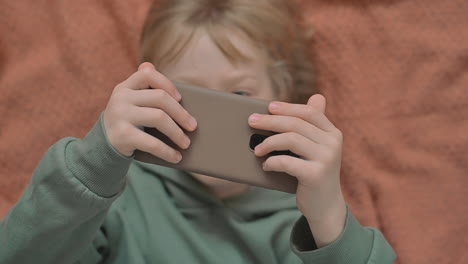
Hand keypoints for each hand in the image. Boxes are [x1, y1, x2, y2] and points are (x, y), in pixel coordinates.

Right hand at [103, 62, 196, 162]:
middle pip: (160, 98)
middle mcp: (121, 98)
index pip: (148, 75)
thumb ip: (141, 87)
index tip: (180, 98)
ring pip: (159, 118)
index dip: (167, 84)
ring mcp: (120, 116)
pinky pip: (152, 143)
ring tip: (186, 143)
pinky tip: (176, 157)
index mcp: (125, 87)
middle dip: (181, 113)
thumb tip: (151, 65)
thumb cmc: (126, 122)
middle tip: (193, 126)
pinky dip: (167, 151)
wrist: (101, 147)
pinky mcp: (122, 136)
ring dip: (177, 133)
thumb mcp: (130, 103)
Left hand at [248, 94, 346, 247]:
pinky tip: (266, 165)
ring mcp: (326, 159)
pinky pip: (287, 162)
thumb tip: (317, 96)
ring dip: (268, 142)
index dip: (288, 107)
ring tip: (256, 149)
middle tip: (251, 121)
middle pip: (296, 124)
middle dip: (270, 121)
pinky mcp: (316, 175)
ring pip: (290, 139)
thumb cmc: (314, 173)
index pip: (309, 112)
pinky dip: (272, 162)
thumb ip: (314, 125)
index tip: (268, 107)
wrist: (325, 206)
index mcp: (332, 133)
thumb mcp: (317, 147)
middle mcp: (332, 143)